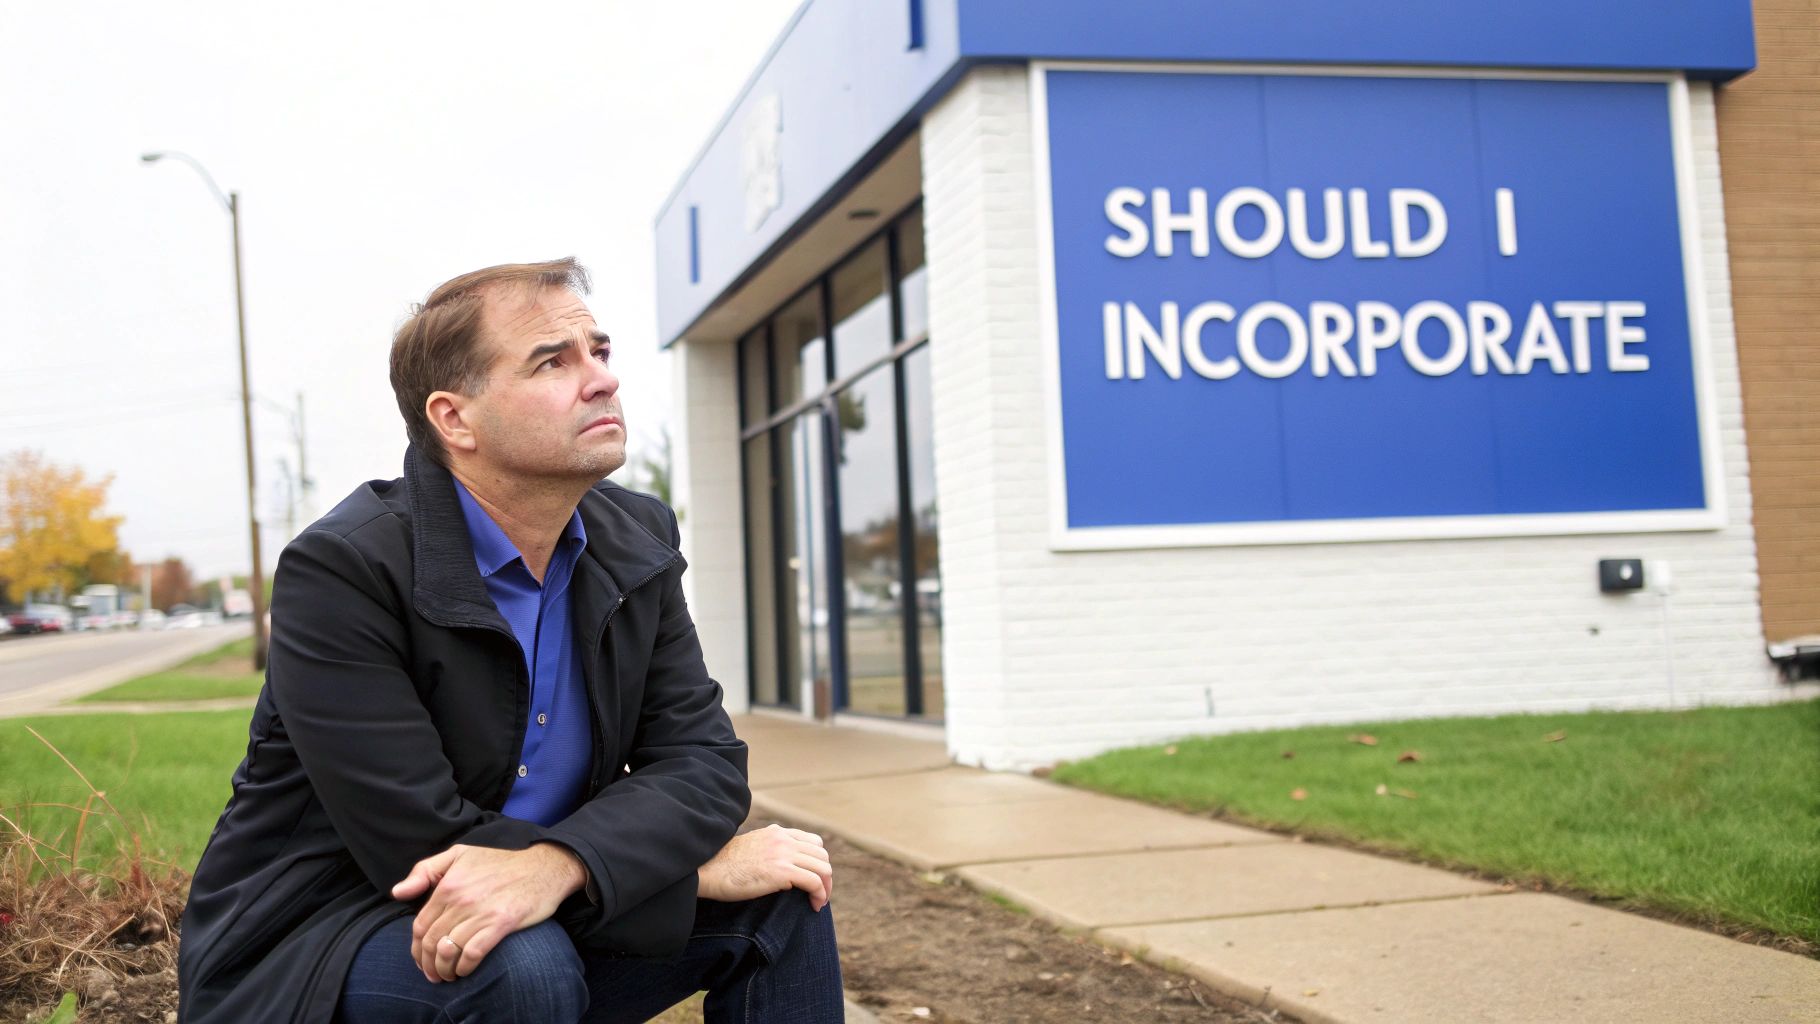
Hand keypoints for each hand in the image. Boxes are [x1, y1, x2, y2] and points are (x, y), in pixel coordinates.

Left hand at [390, 843, 586, 982]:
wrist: (543, 867)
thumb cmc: (500, 862)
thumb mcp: (459, 855)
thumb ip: (425, 871)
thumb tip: (398, 893)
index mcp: (447, 885)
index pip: (420, 926)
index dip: (416, 949)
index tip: (421, 960)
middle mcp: (460, 899)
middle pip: (431, 942)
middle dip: (427, 964)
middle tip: (432, 974)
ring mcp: (480, 912)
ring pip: (448, 951)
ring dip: (444, 970)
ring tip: (447, 976)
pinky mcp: (501, 923)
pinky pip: (472, 953)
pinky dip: (464, 967)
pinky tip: (465, 970)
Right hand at [696, 824, 832, 911]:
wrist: (707, 869)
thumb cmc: (723, 865)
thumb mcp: (751, 847)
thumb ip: (769, 850)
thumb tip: (782, 870)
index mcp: (777, 833)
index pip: (814, 842)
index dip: (818, 862)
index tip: (814, 880)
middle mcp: (784, 839)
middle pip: (822, 856)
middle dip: (826, 877)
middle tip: (819, 895)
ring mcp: (783, 853)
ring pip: (823, 868)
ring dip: (826, 888)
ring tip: (818, 903)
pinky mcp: (781, 871)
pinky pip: (814, 881)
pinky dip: (820, 895)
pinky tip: (814, 906)